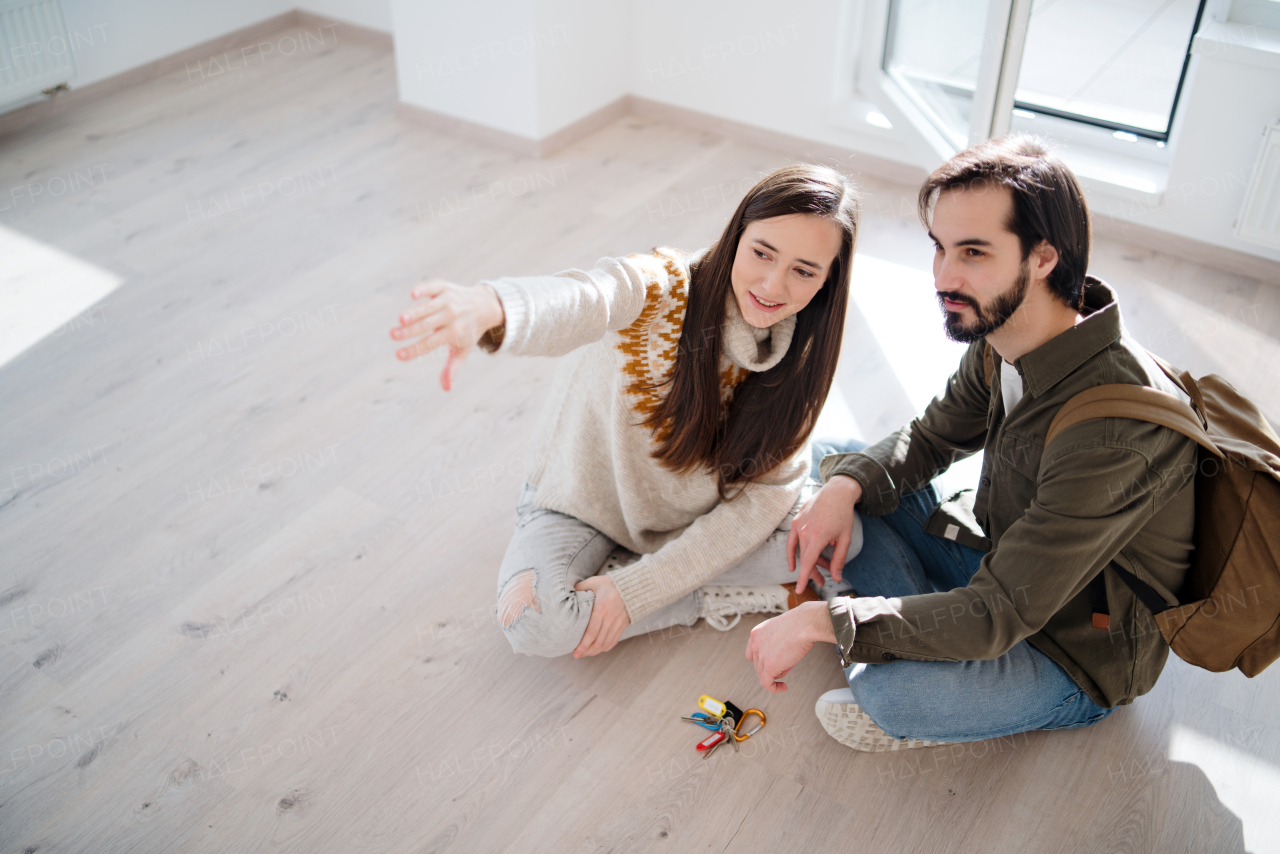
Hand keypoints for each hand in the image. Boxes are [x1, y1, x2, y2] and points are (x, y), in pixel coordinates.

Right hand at [391, 279, 503, 390]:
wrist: (484, 305)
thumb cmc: (468, 331)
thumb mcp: (463, 350)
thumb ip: (452, 367)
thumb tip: (446, 388)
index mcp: (453, 333)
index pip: (430, 344)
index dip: (414, 350)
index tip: (398, 355)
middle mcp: (451, 317)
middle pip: (427, 326)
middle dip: (409, 332)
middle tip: (392, 335)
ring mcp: (448, 301)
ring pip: (429, 308)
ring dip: (414, 313)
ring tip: (400, 320)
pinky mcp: (444, 287)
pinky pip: (433, 287)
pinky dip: (424, 290)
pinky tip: (413, 294)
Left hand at [571, 575, 631, 657]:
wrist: (632, 586)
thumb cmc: (610, 584)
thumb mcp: (593, 582)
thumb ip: (580, 588)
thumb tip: (568, 593)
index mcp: (601, 609)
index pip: (591, 632)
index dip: (583, 645)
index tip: (575, 652)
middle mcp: (610, 618)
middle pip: (598, 642)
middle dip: (586, 651)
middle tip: (577, 655)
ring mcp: (617, 623)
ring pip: (605, 644)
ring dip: (595, 651)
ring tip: (585, 653)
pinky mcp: (622, 626)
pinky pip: (613, 641)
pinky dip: (605, 648)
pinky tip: (597, 649)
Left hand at [745, 601, 834, 691]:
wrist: (805, 624)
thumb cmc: (800, 624)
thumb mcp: (781, 630)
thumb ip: (775, 642)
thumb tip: (780, 656)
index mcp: (756, 633)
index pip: (751, 653)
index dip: (761, 660)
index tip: (772, 662)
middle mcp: (755, 644)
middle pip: (758, 665)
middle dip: (772, 667)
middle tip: (787, 663)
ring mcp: (760, 655)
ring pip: (763, 674)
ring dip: (776, 674)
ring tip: (790, 666)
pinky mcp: (769, 666)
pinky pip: (767, 684)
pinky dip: (774, 688)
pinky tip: (783, 687)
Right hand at [786, 475, 861, 594]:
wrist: (836, 492)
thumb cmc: (843, 515)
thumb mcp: (845, 539)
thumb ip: (839, 559)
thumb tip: (836, 577)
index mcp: (817, 537)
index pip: (807, 563)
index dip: (803, 578)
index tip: (799, 590)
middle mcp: (804, 531)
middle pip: (805, 559)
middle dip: (813, 572)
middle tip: (822, 581)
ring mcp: (798, 525)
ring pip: (800, 551)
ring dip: (808, 562)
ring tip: (819, 568)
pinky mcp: (795, 521)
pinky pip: (791, 541)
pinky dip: (792, 553)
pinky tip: (793, 564)